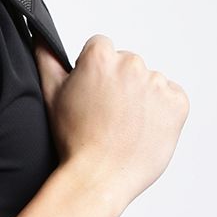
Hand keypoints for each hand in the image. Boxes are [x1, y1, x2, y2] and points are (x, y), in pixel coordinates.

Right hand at [32, 30, 188, 209]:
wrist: (98, 178)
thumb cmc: (74, 141)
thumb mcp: (51, 96)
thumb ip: (46, 59)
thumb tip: (39, 38)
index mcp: (101, 57)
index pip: (101, 49)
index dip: (94, 74)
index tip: (93, 97)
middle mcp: (132, 64)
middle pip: (127, 65)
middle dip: (120, 85)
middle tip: (107, 116)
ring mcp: (157, 83)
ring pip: (149, 83)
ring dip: (141, 99)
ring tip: (124, 127)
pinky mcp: (177, 103)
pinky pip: (171, 98)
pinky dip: (161, 112)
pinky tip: (142, 130)